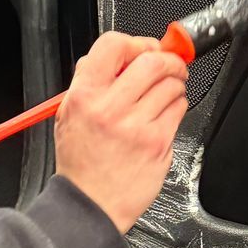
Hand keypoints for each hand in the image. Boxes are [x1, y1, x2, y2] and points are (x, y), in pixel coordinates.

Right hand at [55, 32, 189, 233]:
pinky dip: (177, 105)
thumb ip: (89, 82)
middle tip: (169, 64)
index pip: (113, 45)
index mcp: (85, 96)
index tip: (144, 49)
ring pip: (170, 84)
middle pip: (151, 61)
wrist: (90, 205)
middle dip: (166, 59)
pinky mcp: (158, 143)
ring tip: (166, 92)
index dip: (135, 42)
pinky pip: (179, 108)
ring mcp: (136, 126)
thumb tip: (119, 57)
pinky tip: (166, 113)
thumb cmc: (81, 163)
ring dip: (174, 83)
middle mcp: (110, 108)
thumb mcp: (68, 115)